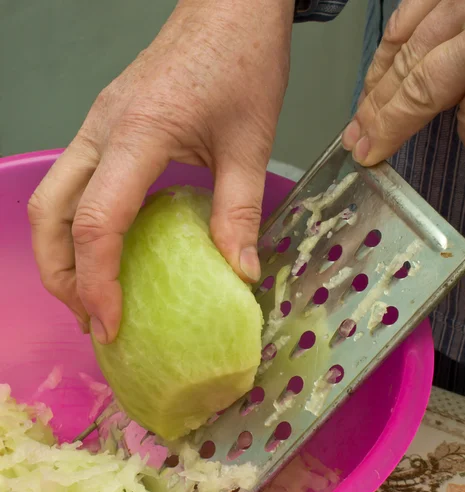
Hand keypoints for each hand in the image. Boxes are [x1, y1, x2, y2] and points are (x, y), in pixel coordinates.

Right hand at [28, 0, 292, 342]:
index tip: (111, 324)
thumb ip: (240, 212)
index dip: (98, 283)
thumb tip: (239, 274)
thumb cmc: (244, 64)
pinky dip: (78, 227)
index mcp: (138, 134)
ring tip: (93, 296)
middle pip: (51, 215)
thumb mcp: (250, 144)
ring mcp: (98, 125)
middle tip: (94, 319)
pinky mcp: (106, 125)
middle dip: (63, 276)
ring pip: (53, 200)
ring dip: (62, 254)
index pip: (97, 223)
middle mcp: (102, 130)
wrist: (231, 7)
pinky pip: (75, 184)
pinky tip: (108, 251)